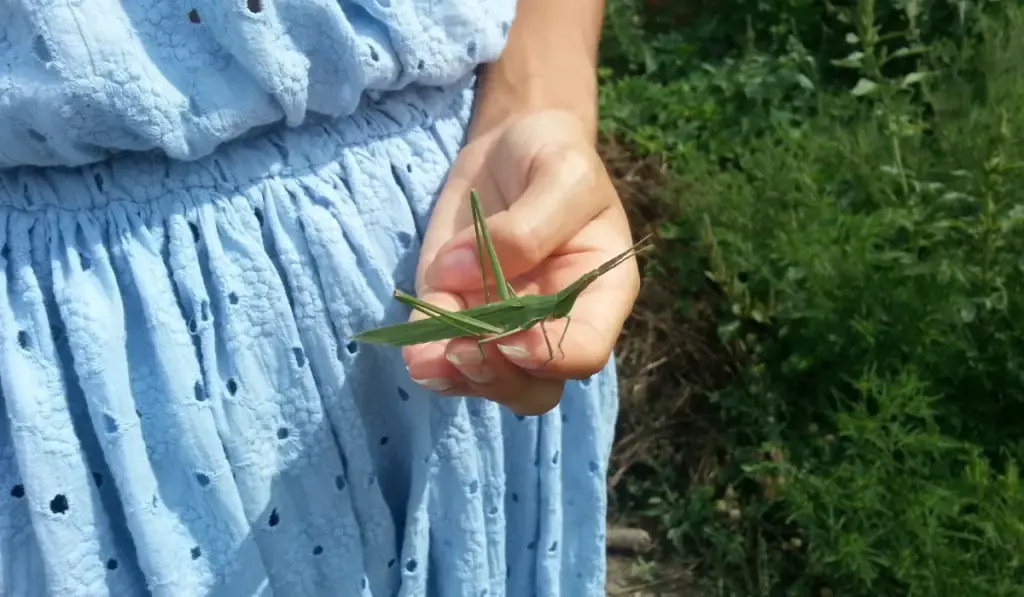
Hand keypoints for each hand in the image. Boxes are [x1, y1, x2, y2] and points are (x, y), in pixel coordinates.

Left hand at [402, 109, 640, 415]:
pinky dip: (427, 358)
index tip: (509, 338)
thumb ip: (529, 226)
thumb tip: (463, 274)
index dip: (550, 356)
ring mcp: (504, 326)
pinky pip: (444, 353)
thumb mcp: (561, 174)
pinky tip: (414, 351)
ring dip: (457, 378)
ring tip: (427, 358)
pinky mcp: (459, 312)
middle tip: (463, 351)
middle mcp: (555, 325)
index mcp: (598, 297)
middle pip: (536, 386)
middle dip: (498, 379)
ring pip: (489, 382)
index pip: (586, 350)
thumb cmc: (554, 156)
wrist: (512, 143)